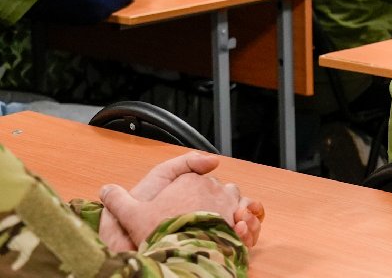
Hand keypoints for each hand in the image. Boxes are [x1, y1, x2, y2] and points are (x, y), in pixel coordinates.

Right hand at [100, 163, 259, 250]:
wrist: (184, 251)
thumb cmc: (159, 232)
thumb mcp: (131, 215)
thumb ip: (118, 200)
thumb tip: (105, 189)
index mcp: (188, 180)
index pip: (194, 177)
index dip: (188, 192)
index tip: (181, 207)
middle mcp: (212, 186)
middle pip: (215, 188)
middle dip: (209, 201)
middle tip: (197, 220)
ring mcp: (229, 200)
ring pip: (234, 199)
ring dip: (229, 210)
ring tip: (216, 226)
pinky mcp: (240, 217)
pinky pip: (248, 215)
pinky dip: (245, 222)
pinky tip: (235, 232)